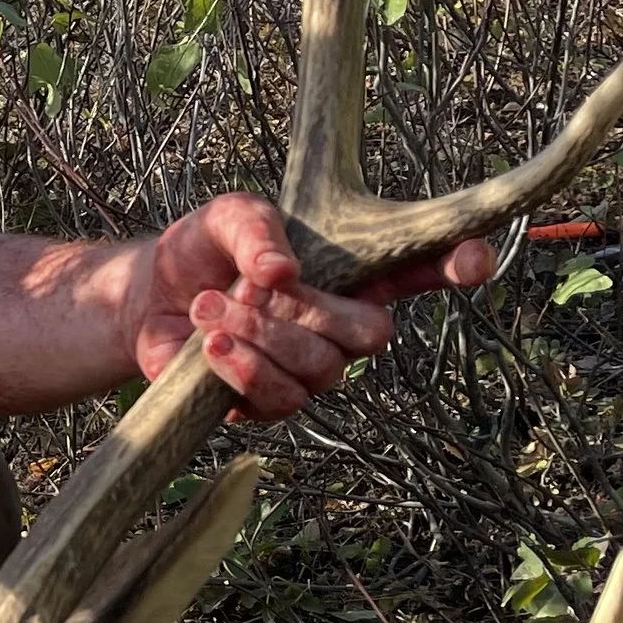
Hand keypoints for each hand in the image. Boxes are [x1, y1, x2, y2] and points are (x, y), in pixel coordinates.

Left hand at [128, 192, 493, 419]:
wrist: (146, 298)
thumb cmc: (201, 252)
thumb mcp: (224, 217)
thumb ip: (255, 228)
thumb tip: (281, 272)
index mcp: (350, 273)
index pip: (421, 270)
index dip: (457, 266)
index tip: (477, 261)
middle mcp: (342, 326)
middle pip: (375, 336)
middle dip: (312, 312)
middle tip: (250, 288)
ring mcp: (311, 370)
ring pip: (321, 369)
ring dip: (262, 335)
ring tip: (210, 307)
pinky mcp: (269, 404)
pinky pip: (282, 400)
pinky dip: (243, 367)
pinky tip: (211, 343)